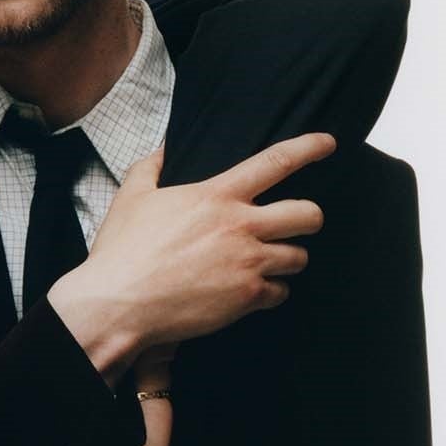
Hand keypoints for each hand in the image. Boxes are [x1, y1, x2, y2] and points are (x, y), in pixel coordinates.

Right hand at [49, 134, 332, 379]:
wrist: (117, 302)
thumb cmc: (121, 251)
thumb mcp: (131, 197)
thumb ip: (151, 167)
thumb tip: (163, 148)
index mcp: (215, 195)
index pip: (275, 162)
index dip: (308, 148)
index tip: (328, 143)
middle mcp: (240, 225)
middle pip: (308, 214)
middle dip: (308, 219)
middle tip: (294, 225)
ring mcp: (247, 262)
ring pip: (299, 257)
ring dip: (286, 260)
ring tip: (266, 264)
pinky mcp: (247, 296)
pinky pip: (280, 292)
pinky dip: (270, 293)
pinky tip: (248, 293)